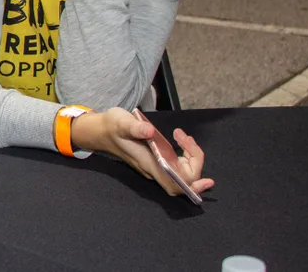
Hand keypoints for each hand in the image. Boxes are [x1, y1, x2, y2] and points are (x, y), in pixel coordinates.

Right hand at [71, 107, 214, 197]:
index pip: (174, 183)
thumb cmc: (112, 126)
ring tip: (182, 136)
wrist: (101, 130)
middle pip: (183, 179)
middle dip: (195, 162)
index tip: (206, 180)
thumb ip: (134, 127)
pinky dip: (186, 155)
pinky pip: (178, 165)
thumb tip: (149, 131)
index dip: (192, 186)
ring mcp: (156, 166)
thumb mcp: (121, 122)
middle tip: (186, 139)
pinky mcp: (157, 161)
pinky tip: (182, 140)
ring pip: (182, 172)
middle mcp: (154, 169)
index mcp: (148, 163)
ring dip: (191, 156)